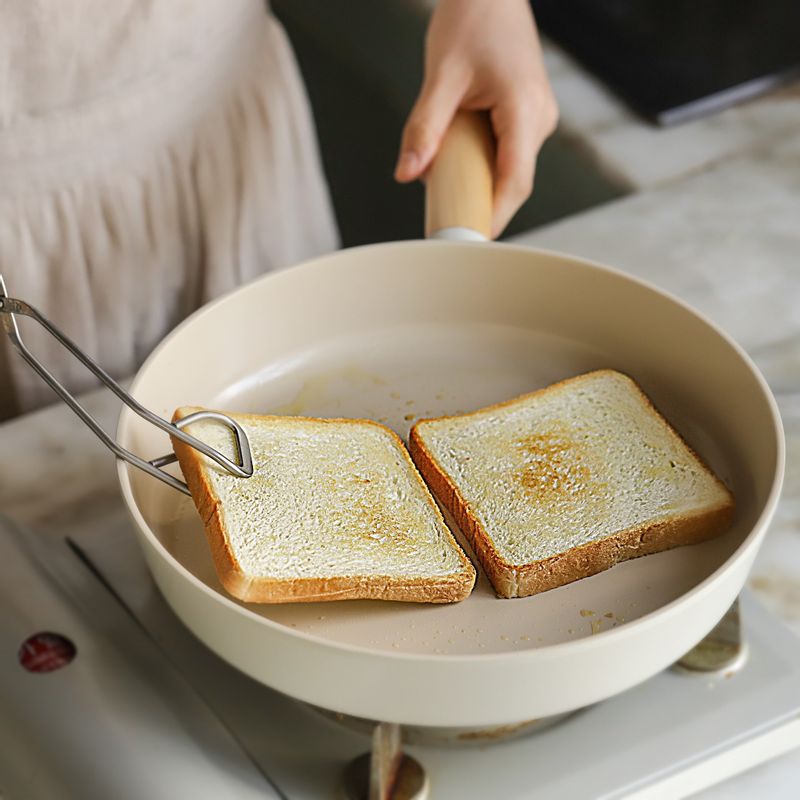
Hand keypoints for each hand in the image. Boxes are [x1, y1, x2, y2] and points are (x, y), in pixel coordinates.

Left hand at [395, 0, 557, 237]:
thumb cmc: (472, 17)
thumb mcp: (441, 75)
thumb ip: (424, 128)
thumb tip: (407, 174)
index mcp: (525, 109)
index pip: (515, 182)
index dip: (493, 216)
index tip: (470, 241)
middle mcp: (540, 118)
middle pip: (512, 181)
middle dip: (479, 201)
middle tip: (444, 216)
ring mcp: (537, 118)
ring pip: (508, 169)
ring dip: (477, 179)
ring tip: (444, 173)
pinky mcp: (526, 116)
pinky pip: (506, 153)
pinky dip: (480, 162)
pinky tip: (456, 152)